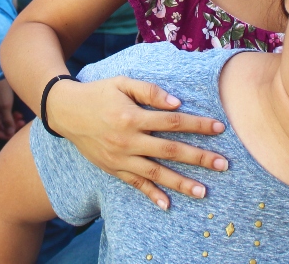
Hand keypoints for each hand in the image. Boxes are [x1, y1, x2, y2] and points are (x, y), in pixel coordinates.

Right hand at [0, 79, 21, 139]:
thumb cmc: (0, 90)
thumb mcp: (5, 106)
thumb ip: (8, 121)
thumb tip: (10, 134)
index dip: (4, 134)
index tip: (14, 134)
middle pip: (1, 126)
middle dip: (11, 127)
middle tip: (21, 124)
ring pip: (5, 119)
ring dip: (14, 121)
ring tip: (22, 118)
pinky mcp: (1, 102)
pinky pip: (6, 112)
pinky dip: (13, 114)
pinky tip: (19, 113)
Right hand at [46, 76, 227, 209]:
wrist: (65, 111)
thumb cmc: (98, 92)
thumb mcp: (122, 83)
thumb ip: (150, 92)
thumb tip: (177, 104)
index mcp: (132, 116)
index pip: (172, 122)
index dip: (197, 125)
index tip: (219, 128)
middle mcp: (127, 140)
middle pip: (169, 150)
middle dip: (198, 158)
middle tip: (223, 165)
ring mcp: (119, 157)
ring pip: (155, 173)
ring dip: (180, 183)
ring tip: (203, 192)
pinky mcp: (112, 168)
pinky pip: (134, 184)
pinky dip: (150, 195)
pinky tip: (166, 204)